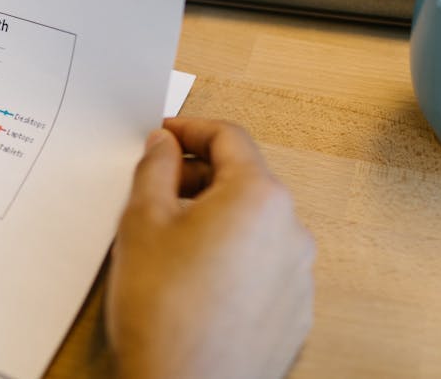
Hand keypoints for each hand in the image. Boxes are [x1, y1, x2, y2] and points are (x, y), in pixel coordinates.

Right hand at [106, 118, 315, 378]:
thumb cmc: (164, 311)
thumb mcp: (142, 221)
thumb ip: (154, 167)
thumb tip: (165, 144)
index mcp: (258, 196)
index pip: (229, 138)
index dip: (190, 129)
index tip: (163, 135)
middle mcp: (291, 229)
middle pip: (246, 181)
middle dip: (200, 178)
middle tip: (156, 192)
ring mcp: (298, 275)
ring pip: (255, 226)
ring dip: (218, 221)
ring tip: (173, 244)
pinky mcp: (295, 312)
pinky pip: (264, 268)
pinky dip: (234, 261)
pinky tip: (198, 283)